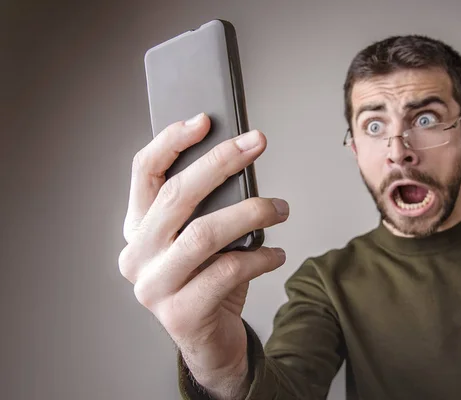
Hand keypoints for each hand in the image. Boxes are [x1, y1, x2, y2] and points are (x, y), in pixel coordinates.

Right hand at [118, 113, 288, 397]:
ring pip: (204, 233)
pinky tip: (276, 252)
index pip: (144, 172)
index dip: (171, 141)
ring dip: (251, 212)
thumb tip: (238, 157)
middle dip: (221, 161)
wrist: (209, 341)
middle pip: (177, 195)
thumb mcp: (199, 239)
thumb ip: (205, 206)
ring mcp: (154, 286)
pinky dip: (260, 257)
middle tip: (257, 142)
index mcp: (137, 227)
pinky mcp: (181, 313)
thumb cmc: (207, 280)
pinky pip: (227, 272)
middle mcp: (136, 255)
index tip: (205, 120)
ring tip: (281, 208)